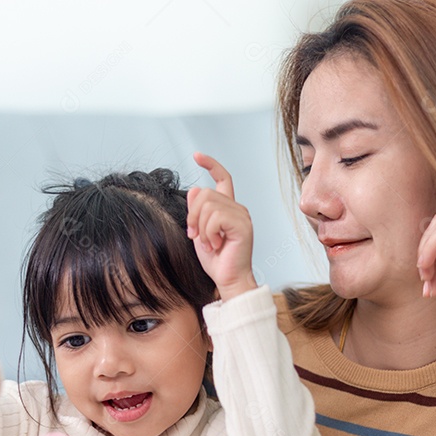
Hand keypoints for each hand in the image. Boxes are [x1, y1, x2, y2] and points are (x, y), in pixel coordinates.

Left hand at [187, 152, 257, 300]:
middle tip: (194, 235)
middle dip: (193, 215)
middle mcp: (238, 209)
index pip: (223, 178)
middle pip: (206, 193)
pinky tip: (215, 244)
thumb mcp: (199, 232)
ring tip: (208, 243)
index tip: (196, 156)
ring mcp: (242, 216)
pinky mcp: (242, 226)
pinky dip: (208, 232)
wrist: (228, 280)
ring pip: (209, 205)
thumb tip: (195, 189)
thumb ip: (197, 211)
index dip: (211, 164)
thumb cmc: (216, 260)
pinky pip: (215, 218)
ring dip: (201, 226)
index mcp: (229, 208)